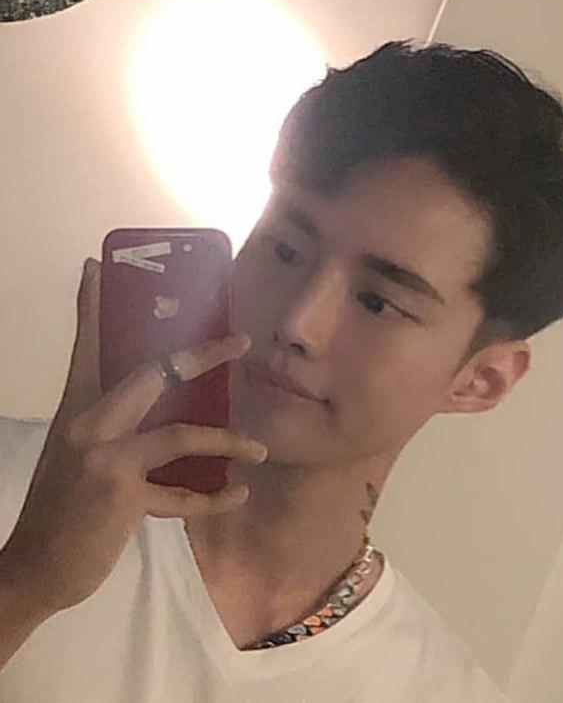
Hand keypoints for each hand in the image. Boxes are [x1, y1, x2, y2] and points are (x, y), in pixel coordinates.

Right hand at [0, 258, 266, 619]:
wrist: (34, 564)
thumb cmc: (61, 505)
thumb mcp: (75, 452)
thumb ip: (106, 426)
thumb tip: (146, 410)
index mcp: (77, 408)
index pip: (86, 346)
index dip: (92, 306)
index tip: (97, 267)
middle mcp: (90, 424)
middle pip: (154, 373)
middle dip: (203, 354)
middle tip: (241, 340)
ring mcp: (106, 459)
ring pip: (181, 434)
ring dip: (227, 441)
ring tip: (258, 449)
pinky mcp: (122, 497)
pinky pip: (183, 496)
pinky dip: (215, 498)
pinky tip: (238, 493)